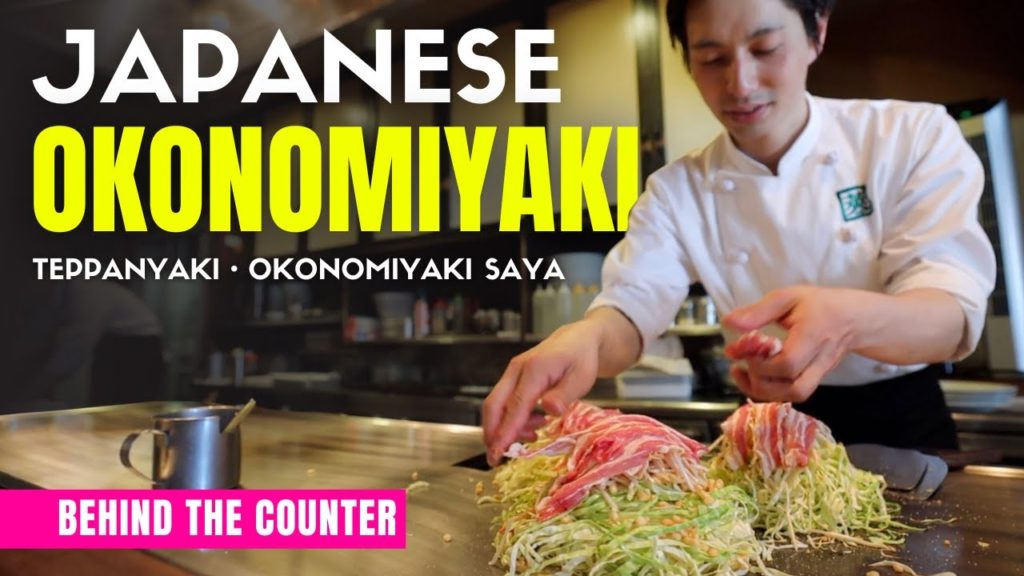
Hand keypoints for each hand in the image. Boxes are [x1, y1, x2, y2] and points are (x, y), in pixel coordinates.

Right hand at [482, 321, 600, 465]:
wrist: (578, 339)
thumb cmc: (581, 359)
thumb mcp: (581, 378)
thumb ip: (564, 395)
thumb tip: (551, 411)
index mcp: (534, 370)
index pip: (514, 406)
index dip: (505, 432)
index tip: (497, 453)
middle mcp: (516, 370)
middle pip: (493, 405)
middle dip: (491, 433)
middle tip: (495, 458)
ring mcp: (513, 373)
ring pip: (497, 405)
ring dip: (507, 427)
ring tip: (534, 435)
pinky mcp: (514, 378)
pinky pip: (505, 401)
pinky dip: (513, 418)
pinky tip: (534, 424)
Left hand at [723, 286, 858, 401]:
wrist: (853, 319)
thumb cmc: (819, 305)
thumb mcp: (788, 298)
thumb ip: (758, 311)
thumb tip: (729, 322)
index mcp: (813, 336)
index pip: (789, 362)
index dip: (762, 363)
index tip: (743, 350)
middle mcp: (819, 360)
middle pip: (794, 388)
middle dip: (761, 381)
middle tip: (742, 364)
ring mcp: (820, 373)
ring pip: (795, 395)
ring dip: (765, 390)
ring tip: (744, 374)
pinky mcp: (816, 379)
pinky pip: (794, 393)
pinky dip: (772, 391)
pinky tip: (757, 377)